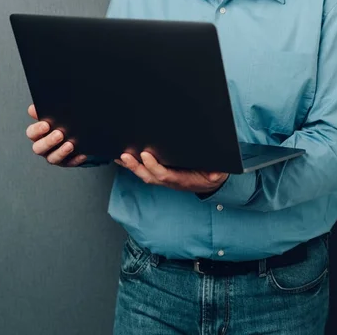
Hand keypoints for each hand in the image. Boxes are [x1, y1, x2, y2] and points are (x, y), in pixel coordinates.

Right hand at [26, 104, 87, 166]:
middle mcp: (43, 147)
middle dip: (49, 142)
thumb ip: (45, 111)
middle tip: (59, 134)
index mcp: (38, 134)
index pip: (32, 133)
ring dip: (61, 152)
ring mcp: (53, 156)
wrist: (75, 132)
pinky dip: (76, 159)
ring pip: (52, 158)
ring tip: (70, 145)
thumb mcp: (53, 116)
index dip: (37, 130)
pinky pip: (70, 163)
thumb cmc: (61, 122)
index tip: (46, 124)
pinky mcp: (66, 162)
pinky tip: (82, 154)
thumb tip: (34, 108)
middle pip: (39, 148)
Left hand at [114, 151, 228, 192]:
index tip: (146, 155)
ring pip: (144, 174)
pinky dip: (132, 165)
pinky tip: (123, 157)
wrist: (210, 181)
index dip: (154, 166)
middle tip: (125, 155)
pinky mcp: (160, 174)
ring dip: (130, 166)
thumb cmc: (212, 174)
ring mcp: (163, 178)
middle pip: (149, 176)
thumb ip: (217, 173)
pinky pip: (144, 170)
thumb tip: (215, 174)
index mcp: (182, 180)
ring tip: (118, 155)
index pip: (164, 175)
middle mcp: (170, 181)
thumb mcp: (218, 173)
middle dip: (135, 167)